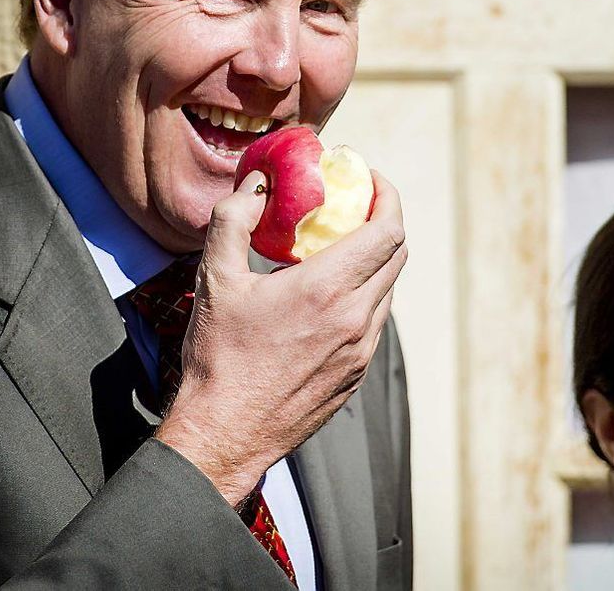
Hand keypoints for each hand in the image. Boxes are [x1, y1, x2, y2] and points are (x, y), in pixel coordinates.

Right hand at [154, 169, 406, 505]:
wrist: (226, 433)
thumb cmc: (218, 358)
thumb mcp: (216, 281)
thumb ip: (233, 222)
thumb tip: (255, 187)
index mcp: (326, 290)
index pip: (388, 230)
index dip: (387, 196)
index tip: (370, 179)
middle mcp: (356, 319)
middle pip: (397, 255)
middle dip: (385, 221)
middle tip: (357, 205)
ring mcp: (361, 349)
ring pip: (389, 289)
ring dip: (375, 260)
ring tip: (342, 247)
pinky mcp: (358, 373)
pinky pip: (375, 321)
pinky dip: (365, 295)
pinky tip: (333, 293)